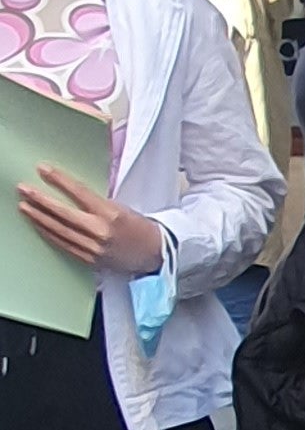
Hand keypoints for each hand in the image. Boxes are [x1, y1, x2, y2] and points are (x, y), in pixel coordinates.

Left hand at [16, 167, 165, 279]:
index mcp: (111, 214)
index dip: (59, 180)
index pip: (79, 193)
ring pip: (60, 230)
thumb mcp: (121, 207)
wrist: (155, 254)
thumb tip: (71, 189)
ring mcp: (94, 248)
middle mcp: (100, 231)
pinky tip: (38, 225)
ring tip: (24, 206)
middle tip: (24, 189)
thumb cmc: (139, 227)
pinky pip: (64, 245)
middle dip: (40, 200)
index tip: (43, 170)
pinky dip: (49, 234)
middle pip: (63, 214)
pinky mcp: (90, 259)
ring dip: (39, 217)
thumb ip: (96, 201)